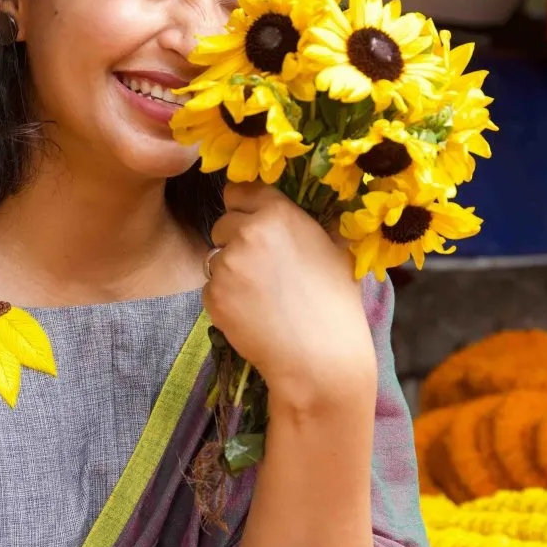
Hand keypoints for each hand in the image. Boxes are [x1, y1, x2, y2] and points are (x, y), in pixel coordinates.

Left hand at [204, 182, 374, 404]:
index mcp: (278, 214)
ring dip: (230, 271)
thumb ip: (305, 223)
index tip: (251, 221)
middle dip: (236, 240)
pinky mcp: (212, 296)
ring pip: (215, 257)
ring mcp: (226, 266)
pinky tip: (252, 314)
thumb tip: (292, 212)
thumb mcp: (334, 249)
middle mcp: (247, 233)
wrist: (320, 357)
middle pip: (223, 222)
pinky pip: (211, 288)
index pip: (240, 189)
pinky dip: (225, 299)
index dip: (244, 206)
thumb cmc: (336, 304)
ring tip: (260, 295)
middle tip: (261, 268)